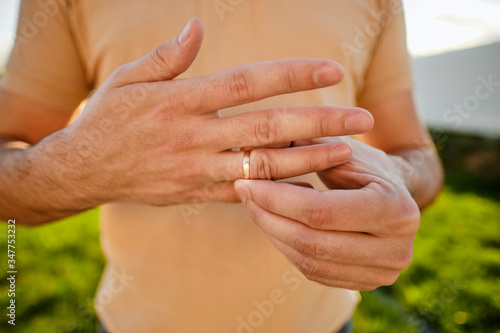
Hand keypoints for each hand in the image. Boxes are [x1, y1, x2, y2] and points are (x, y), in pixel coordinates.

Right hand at [55, 18, 373, 205]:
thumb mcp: (127, 79)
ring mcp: (196, 170)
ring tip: (348, 152)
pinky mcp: (195, 194)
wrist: (82, 170)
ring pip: (262, 167)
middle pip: (267, 127)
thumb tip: (197, 26)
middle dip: (318, 122)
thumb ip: (167, 56)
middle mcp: (193, 136)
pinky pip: (244, 194)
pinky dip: (278, 190)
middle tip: (360, 117)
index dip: (291, 75)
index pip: (247, 83)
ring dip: (309, 160)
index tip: (330, 70)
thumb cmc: (107, 119)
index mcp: (181, 100)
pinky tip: (309, 185)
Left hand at [234, 137, 419, 289]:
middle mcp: (396, 248)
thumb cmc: (366, 166)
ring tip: (256, 208)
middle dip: (269, 218)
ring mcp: (384, 271)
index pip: (320, 211)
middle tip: (244, 196)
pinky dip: (288, 249)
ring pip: (310, 261)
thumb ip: (306, 148)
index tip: (247, 183)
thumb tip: (254, 150)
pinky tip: (276, 226)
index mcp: (395, 208)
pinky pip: (315, 272)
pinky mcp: (368, 282)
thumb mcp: (344, 148)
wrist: (399, 194)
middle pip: (312, 241)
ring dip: (274, 235)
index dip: (276, 199)